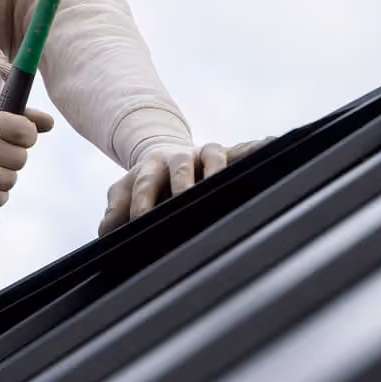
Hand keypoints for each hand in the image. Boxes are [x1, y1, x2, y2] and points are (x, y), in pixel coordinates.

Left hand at [98, 137, 273, 236]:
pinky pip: (247, 149)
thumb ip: (113, 215)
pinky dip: (260, 146)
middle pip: (179, 168)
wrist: (164, 156)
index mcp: (149, 169)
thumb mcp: (123, 195)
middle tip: (184, 201)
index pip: (144, 185)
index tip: (142, 220)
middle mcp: (178, 158)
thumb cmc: (145, 185)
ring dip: (216, 171)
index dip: (143, 202)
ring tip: (220, 185)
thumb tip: (105, 238)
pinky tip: (275, 143)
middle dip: (182, 185)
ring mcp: (204, 155)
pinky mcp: (229, 154)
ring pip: (213, 157)